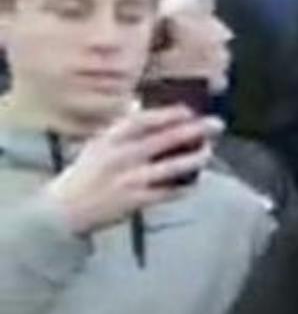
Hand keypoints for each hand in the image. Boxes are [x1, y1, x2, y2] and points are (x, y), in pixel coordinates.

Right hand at [43, 107, 218, 236]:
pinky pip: (169, 192)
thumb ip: (121, 128)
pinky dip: (184, 186)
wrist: (66, 209)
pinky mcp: (137, 201)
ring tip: (208, 152)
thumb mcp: (98, 145)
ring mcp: (130, 180)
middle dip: (194, 131)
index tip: (188, 111)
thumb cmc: (86, 173)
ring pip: (171, 167)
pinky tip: (196, 181)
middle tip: (216, 125)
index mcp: (109, 140)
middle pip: (164, 140)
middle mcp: (120, 157)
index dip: (167, 114)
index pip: (142, 121)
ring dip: (195, 159)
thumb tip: (140, 104)